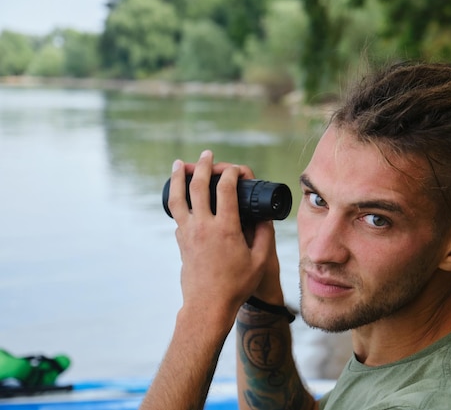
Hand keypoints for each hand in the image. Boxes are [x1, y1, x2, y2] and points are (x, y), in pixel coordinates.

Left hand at [167, 150, 280, 322]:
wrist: (208, 306)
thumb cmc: (237, 285)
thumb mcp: (259, 260)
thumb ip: (264, 234)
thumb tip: (264, 215)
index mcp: (225, 228)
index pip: (226, 189)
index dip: (233, 173)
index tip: (237, 170)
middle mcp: (203, 226)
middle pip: (198, 186)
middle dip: (203, 165)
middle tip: (207, 155)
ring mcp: (188, 233)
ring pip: (178, 197)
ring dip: (178, 177)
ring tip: (179, 164)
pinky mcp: (181, 241)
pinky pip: (177, 213)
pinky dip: (178, 199)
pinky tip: (181, 195)